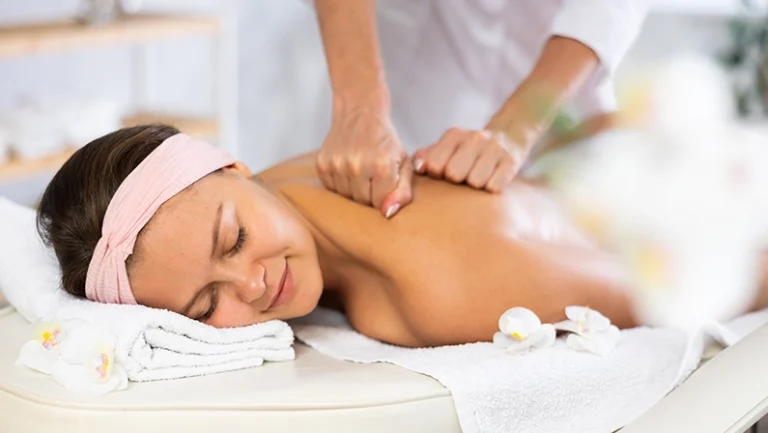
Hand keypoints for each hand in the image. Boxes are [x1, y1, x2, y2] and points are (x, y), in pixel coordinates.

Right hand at [316, 109, 412, 217]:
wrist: (360, 112)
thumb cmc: (385, 141)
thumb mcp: (403, 163)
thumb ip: (402, 191)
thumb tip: (388, 213)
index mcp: (381, 166)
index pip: (380, 204)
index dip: (383, 196)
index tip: (385, 182)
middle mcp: (357, 166)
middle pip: (362, 202)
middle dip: (369, 193)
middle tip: (372, 175)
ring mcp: (337, 165)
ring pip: (346, 197)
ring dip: (354, 188)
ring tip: (360, 170)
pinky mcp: (322, 164)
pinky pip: (332, 188)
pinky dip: (340, 182)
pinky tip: (347, 167)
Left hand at [412, 127, 528, 192]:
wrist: (509, 137)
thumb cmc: (467, 152)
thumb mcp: (445, 149)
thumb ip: (425, 157)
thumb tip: (418, 168)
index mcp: (454, 135)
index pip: (434, 164)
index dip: (437, 174)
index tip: (443, 174)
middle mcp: (475, 138)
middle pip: (454, 174)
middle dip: (456, 181)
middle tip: (464, 178)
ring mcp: (494, 148)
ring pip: (475, 182)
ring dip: (475, 186)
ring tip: (478, 179)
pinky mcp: (511, 161)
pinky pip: (494, 187)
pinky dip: (491, 189)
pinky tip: (492, 180)